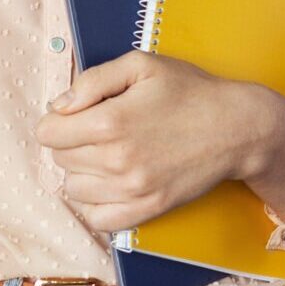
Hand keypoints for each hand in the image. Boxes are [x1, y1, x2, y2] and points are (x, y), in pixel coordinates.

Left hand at [35, 51, 284, 233]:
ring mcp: (132, 190)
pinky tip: (109, 184)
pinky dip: (95, 204)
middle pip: (60, 159)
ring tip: (106, 155)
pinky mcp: (148, 210)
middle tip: (97, 130)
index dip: (57, 120)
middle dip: (70, 142)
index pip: (47, 133)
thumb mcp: (141, 65)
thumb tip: (59, 106)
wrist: (237, 128)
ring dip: (82, 172)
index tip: (75, 115)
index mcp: (110, 121)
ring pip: (74, 190)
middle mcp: (116, 160)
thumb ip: (92, 80)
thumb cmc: (189, 91)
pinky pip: (98, 219)